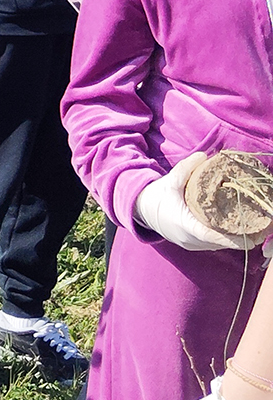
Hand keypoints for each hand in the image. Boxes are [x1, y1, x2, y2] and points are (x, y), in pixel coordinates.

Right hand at [135, 153, 263, 250]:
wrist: (139, 209)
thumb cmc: (155, 196)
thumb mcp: (169, 181)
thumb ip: (186, 169)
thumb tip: (204, 155)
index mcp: (183, 225)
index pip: (213, 236)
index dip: (234, 239)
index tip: (252, 236)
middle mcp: (189, 239)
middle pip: (221, 243)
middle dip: (241, 237)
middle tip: (262, 228)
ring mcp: (190, 244)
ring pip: (218, 245)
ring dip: (234, 238)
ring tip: (254, 228)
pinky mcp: (192, 244)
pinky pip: (213, 244)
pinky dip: (226, 238)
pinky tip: (237, 229)